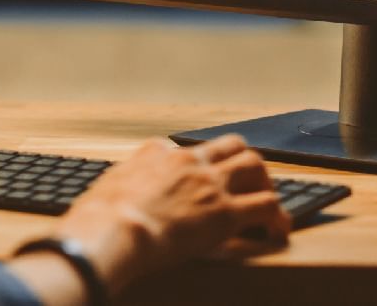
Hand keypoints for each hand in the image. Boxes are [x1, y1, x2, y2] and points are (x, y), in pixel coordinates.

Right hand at [12, 135, 287, 302]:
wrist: (114, 230)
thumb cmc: (100, 218)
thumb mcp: (103, 188)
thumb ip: (116, 187)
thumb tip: (102, 200)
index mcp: (156, 153)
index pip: (184, 148)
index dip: (195, 165)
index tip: (197, 180)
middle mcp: (187, 161)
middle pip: (230, 145)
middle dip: (243, 161)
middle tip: (249, 181)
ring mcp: (209, 184)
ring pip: (255, 165)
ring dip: (265, 182)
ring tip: (267, 204)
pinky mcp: (226, 212)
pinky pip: (266, 206)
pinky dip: (277, 218)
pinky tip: (276, 232)